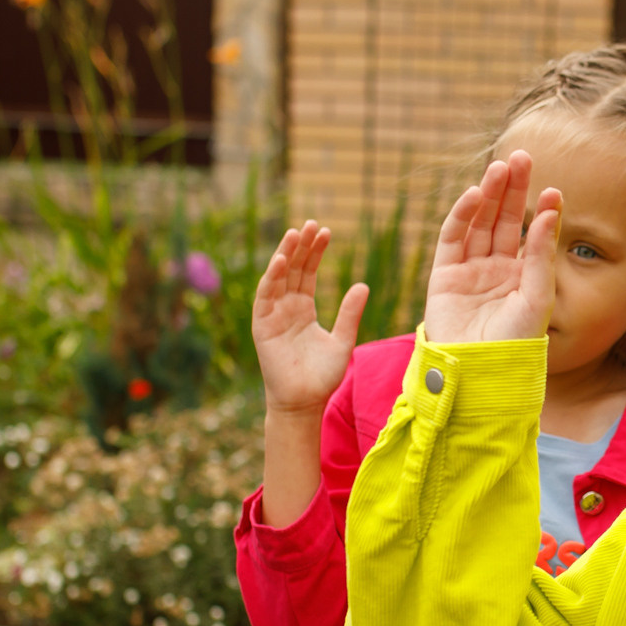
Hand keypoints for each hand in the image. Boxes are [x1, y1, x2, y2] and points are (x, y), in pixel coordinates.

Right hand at [252, 220, 368, 416]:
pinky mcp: (262, 325)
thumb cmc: (322, 376)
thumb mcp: (342, 340)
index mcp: (304, 309)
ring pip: (278, 278)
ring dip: (286, 254)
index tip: (326, 232)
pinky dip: (272, 277)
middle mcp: (286, 308)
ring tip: (296, 233)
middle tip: (312, 223)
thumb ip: (350, 313)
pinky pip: (266, 296)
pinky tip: (282, 260)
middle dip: (302, 246)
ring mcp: (272, 315)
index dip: (316, 252)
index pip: (309, 273)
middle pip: (294, 270)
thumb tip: (363, 285)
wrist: (304, 402)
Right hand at [424, 151, 563, 344]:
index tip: (553, 190)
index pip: (532, 233)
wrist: (481, 372)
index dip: (540, 210)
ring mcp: (470, 270)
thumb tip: (550, 211)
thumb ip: (541, 254)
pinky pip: (453, 238)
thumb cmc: (516, 343)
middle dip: (513, 189)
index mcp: (523, 276)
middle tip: (523, 157)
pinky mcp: (444, 275)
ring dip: (490, 194)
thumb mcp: (537, 297)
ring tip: (502, 167)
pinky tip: (476, 195)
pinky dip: (462, 215)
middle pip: (505, 219)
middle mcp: (496, 269)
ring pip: (480, 223)